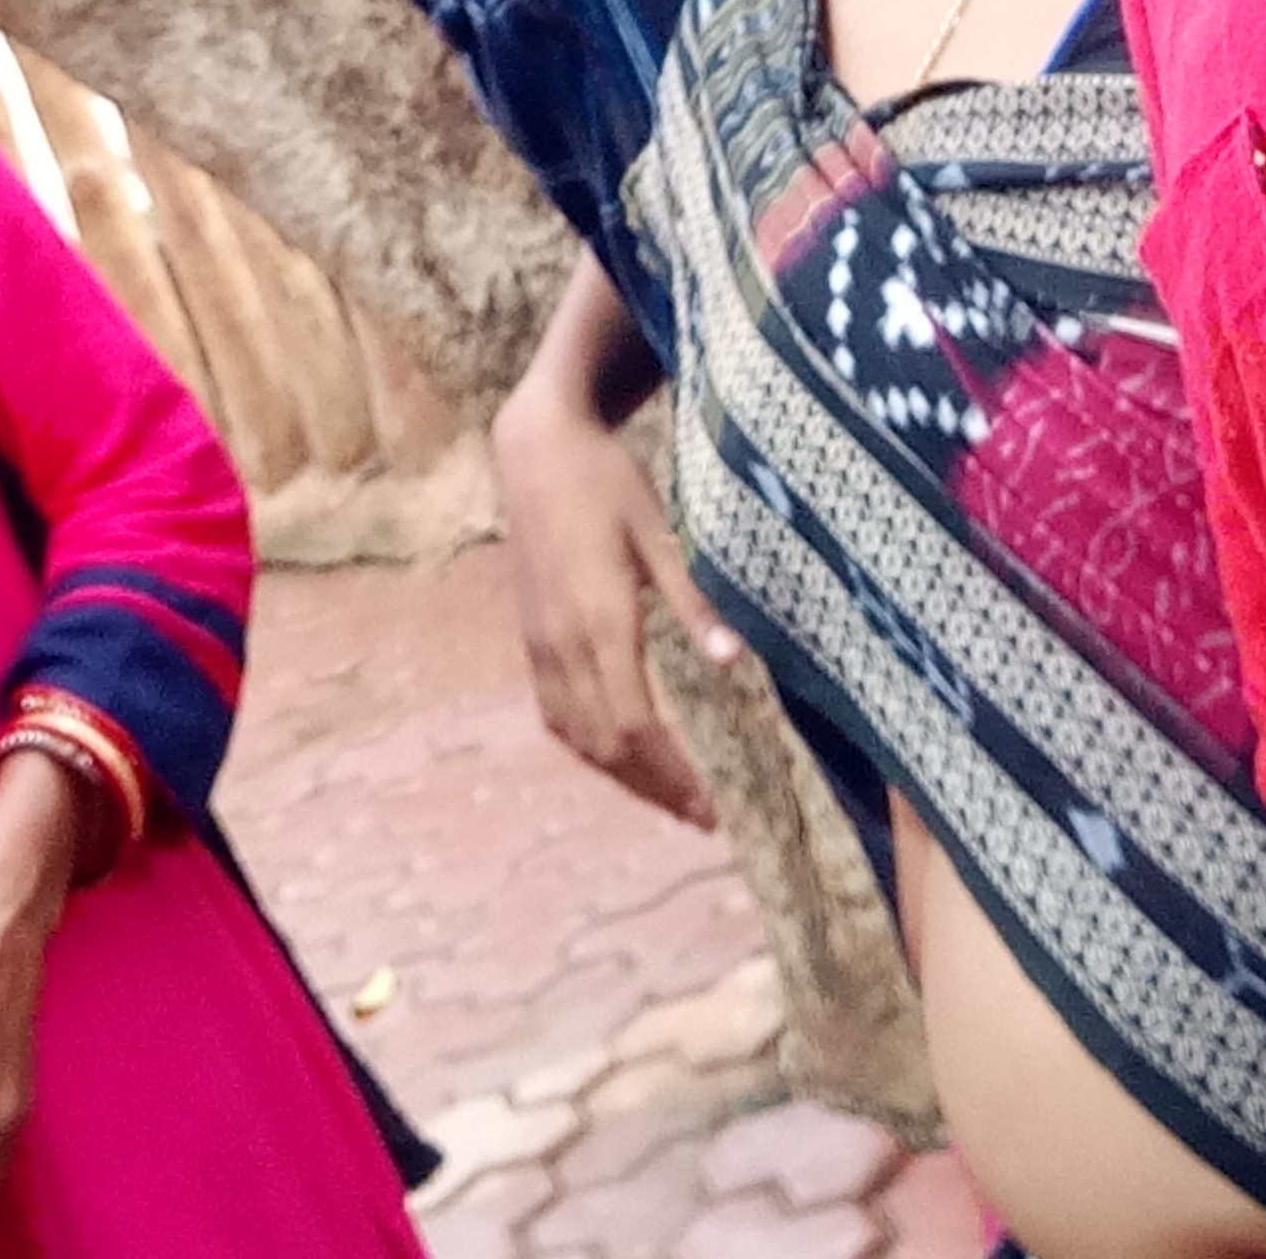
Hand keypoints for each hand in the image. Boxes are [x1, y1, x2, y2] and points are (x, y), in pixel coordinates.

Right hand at [493, 355, 733, 830]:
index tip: (709, 808)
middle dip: (652, 787)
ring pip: (574, 736)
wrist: (534, 449)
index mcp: (601, 619)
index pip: (634, 725)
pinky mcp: (529, 635)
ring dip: (619, 774)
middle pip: (604, 743)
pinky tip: (613, 753)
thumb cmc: (607, 481)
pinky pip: (553, 712)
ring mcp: (540, 641)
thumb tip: (735, 663)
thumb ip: (696, 601)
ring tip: (665, 795)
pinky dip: (585, 746)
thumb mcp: (660, 532)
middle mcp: (564, 641)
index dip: (670, 775)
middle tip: (699, 816)